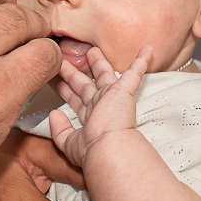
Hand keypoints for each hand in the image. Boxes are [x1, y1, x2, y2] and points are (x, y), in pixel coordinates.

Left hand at [50, 46, 151, 166]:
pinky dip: (140, 62)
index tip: (59, 83)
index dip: (67, 92)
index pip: (76, 101)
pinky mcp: (124, 92)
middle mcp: (99, 106)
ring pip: (103, 74)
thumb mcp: (69, 142)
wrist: (109, 149)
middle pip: (86, 85)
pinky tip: (146, 51)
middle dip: (76, 73)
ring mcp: (111, 98)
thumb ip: (59, 128)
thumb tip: (54, 113)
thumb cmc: (92, 151)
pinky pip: (133, 73)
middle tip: (67, 60)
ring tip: (92, 50)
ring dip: (98, 62)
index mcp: (89, 118)